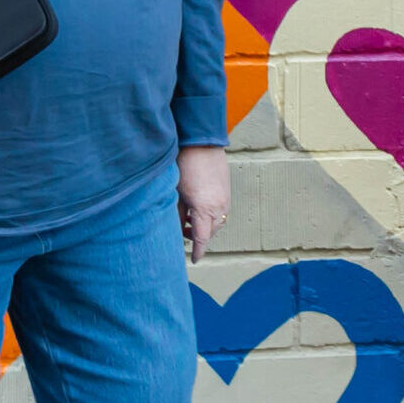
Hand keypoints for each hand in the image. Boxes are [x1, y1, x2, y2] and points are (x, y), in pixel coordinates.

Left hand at [177, 145, 230, 263]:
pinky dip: (213, 215)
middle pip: (212, 232)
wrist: (202, 142)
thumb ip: (178, 213)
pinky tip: (200, 209)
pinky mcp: (227, 190)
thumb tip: (177, 226)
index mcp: (205, 209)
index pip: (202, 239)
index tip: (194, 260)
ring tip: (191, 220)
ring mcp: (225, 197)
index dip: (198, 251)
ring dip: (207, 226)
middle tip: (184, 234)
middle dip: (200, 237)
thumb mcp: (176, 193)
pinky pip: (222, 210)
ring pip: (218, 222)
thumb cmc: (184, 166)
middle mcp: (219, 206)